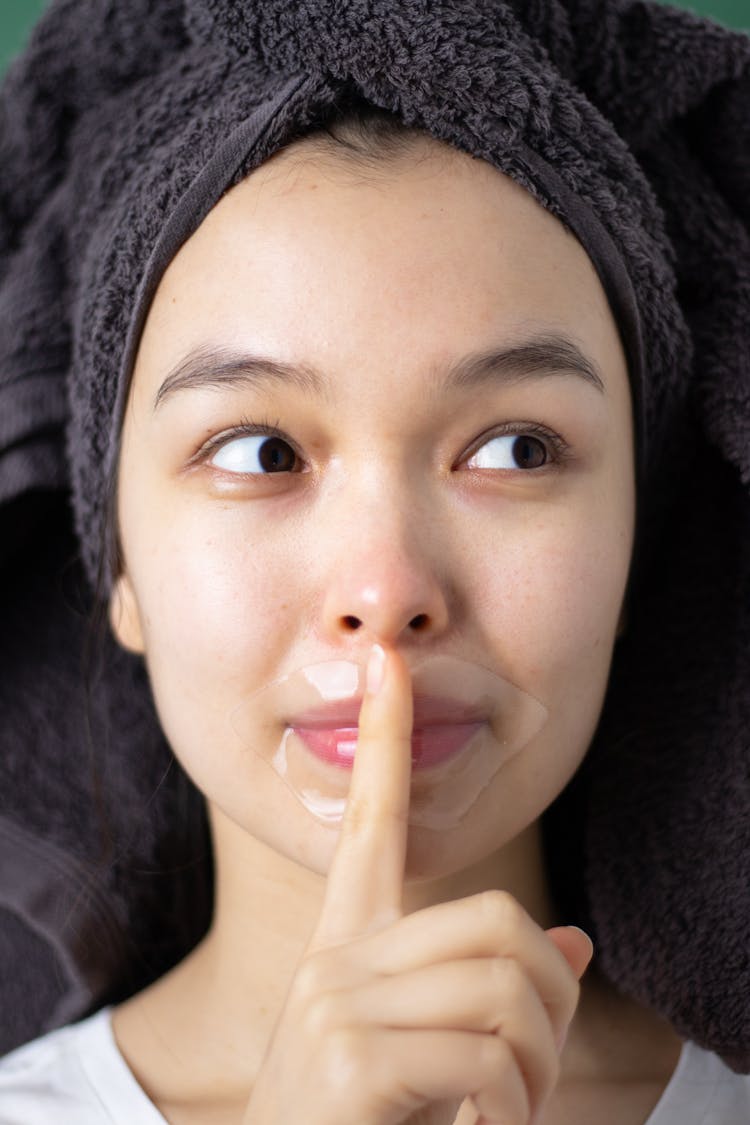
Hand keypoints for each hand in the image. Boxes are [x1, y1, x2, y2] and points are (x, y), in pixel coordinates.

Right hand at [243, 645, 592, 1124]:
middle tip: (536, 1071)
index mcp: (348, 942)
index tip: (389, 661)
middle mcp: (336, 960)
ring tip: (506, 1111)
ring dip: (537, 1067)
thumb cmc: (366, 1124)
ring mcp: (336, 1006)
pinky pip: (484, 1057)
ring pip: (504, 988)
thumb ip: (492, 992)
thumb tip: (577, 947)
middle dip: (550, 1000)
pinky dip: (511, 1110)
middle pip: (497, 921)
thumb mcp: (430, 1052)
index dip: (387, 739)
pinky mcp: (350, 1061)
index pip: (372, 820)